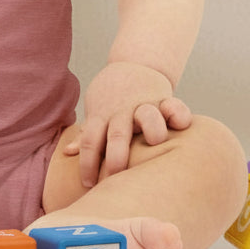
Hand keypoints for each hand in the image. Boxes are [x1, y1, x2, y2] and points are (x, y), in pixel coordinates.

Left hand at [67, 62, 192, 187]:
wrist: (135, 63)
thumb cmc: (113, 97)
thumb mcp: (98, 112)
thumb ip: (87, 133)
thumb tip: (67, 153)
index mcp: (102, 116)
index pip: (90, 141)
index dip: (87, 164)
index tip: (87, 185)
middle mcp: (122, 111)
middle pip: (117, 134)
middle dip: (117, 156)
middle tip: (117, 177)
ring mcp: (144, 104)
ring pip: (147, 116)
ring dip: (151, 127)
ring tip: (155, 141)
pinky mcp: (164, 99)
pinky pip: (174, 105)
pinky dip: (178, 113)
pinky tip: (182, 124)